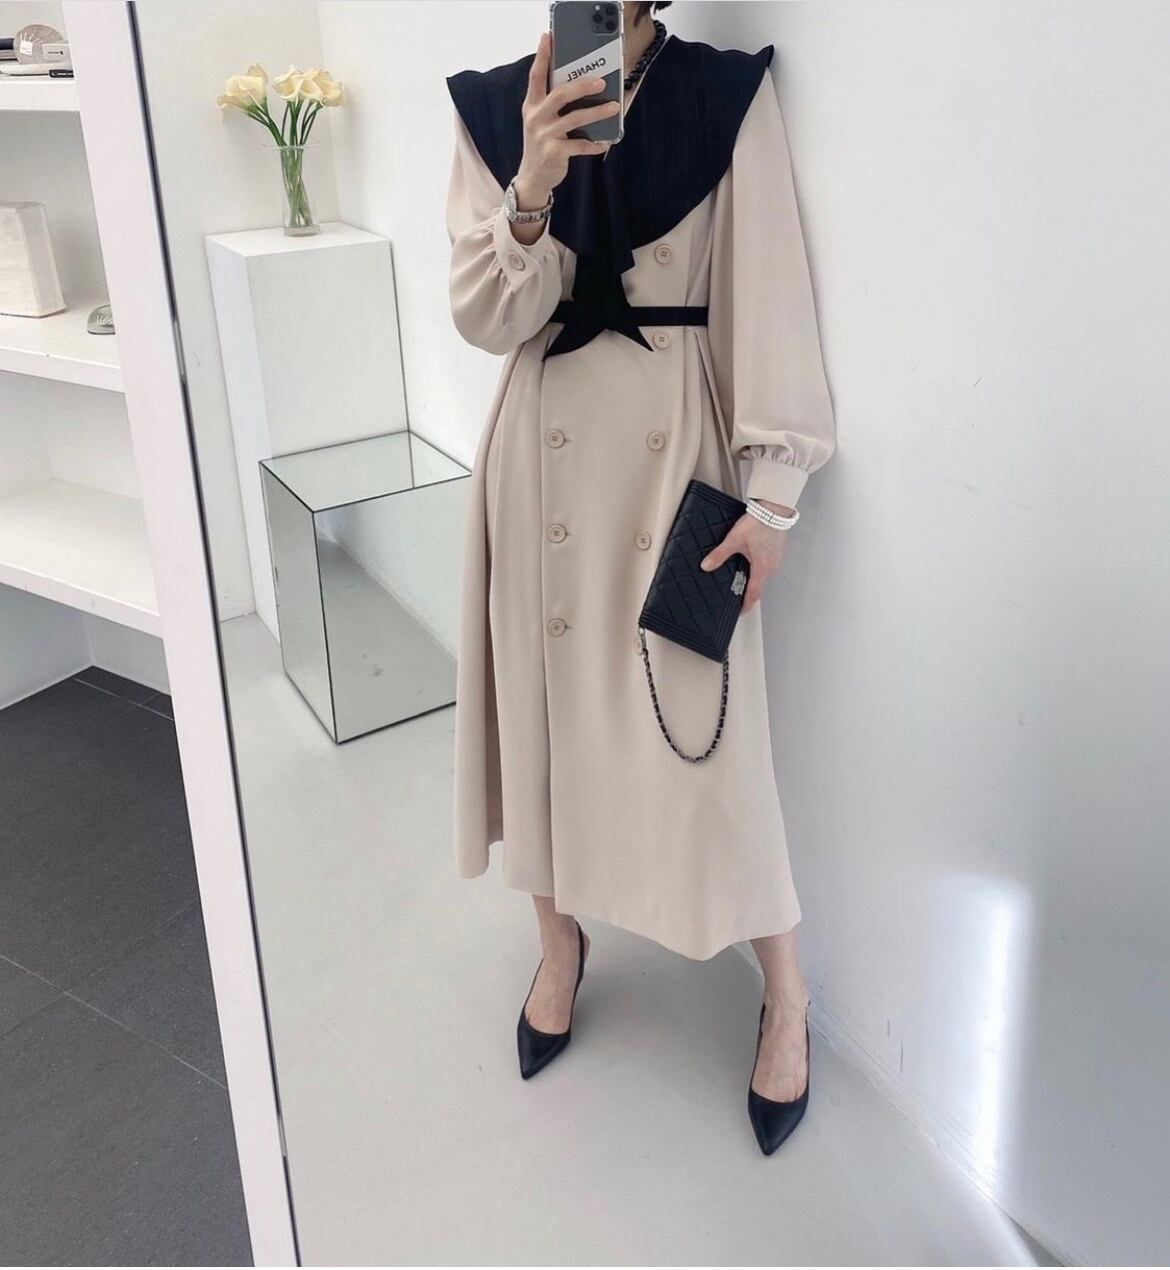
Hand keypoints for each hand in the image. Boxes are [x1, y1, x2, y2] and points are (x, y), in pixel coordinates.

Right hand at [515, 31, 620, 204]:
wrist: (533, 177)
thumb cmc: (543, 143)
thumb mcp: (541, 120)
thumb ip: (553, 104)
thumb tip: (583, 86)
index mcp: (532, 104)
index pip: (536, 75)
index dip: (542, 56)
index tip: (548, 37)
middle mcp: (536, 117)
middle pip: (560, 94)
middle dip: (582, 85)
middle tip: (602, 81)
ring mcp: (544, 135)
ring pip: (574, 118)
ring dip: (597, 112)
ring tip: (614, 107)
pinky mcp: (553, 152)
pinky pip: (579, 145)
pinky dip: (593, 144)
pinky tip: (604, 142)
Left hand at [698, 502, 793, 614]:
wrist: (774, 509)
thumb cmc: (758, 523)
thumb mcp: (734, 540)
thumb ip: (719, 555)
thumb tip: (706, 566)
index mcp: (762, 569)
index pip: (753, 594)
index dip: (746, 605)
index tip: (739, 612)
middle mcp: (772, 566)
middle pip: (758, 585)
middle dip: (747, 590)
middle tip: (735, 592)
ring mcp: (776, 558)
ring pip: (763, 574)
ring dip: (752, 576)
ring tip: (740, 574)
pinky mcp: (777, 550)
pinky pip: (767, 563)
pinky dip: (758, 566)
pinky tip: (749, 558)